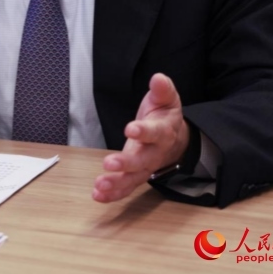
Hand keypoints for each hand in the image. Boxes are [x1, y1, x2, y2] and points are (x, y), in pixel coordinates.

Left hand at [92, 73, 189, 202]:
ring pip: (133, 178)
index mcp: (163, 131)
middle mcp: (155, 153)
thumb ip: (162, 90)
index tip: (130, 129)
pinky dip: (112, 193)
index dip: (143, 131)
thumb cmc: (164, 114)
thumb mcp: (166, 98)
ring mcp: (145, 166)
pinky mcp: (135, 175)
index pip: (155, 133)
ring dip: (116, 183)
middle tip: (109, 163)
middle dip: (126, 163)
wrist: (174, 137)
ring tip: (100, 185)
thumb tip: (158, 78)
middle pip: (143, 160)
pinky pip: (126, 187)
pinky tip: (98, 195)